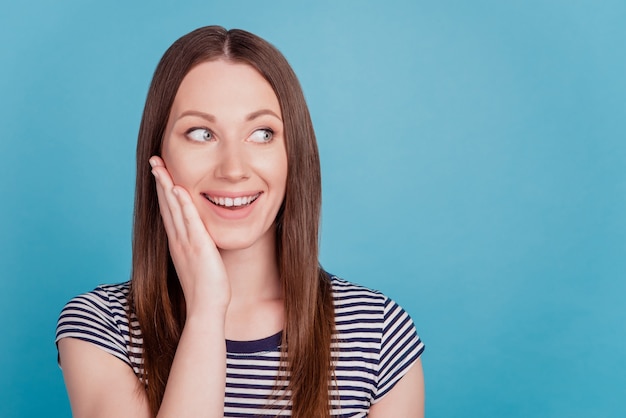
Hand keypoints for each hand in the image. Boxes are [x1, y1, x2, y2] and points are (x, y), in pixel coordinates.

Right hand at [150, 156, 230, 315]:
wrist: (206, 308)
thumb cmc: (206, 290)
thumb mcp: (198, 264)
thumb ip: (197, 249)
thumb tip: (201, 241)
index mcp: (178, 243)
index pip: (168, 211)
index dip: (163, 191)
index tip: (159, 173)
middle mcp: (178, 240)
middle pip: (166, 205)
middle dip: (159, 181)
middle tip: (153, 161)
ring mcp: (186, 242)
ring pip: (173, 208)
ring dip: (166, 185)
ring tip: (159, 166)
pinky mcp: (198, 246)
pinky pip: (189, 220)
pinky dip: (183, 204)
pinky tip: (177, 188)